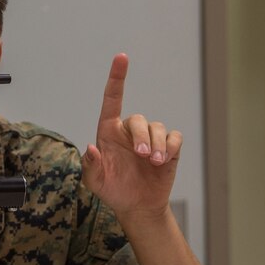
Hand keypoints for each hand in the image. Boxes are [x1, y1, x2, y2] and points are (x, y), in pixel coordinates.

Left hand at [81, 54, 181, 219]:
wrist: (138, 207)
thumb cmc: (113, 191)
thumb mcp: (96, 183)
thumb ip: (91, 167)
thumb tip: (92, 148)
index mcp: (109, 133)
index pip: (112, 100)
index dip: (117, 78)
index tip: (121, 57)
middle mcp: (130, 131)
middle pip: (138, 119)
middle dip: (141, 136)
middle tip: (142, 156)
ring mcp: (151, 139)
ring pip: (158, 127)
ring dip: (157, 145)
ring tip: (154, 163)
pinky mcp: (169, 148)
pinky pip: (174, 137)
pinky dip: (171, 147)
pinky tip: (166, 160)